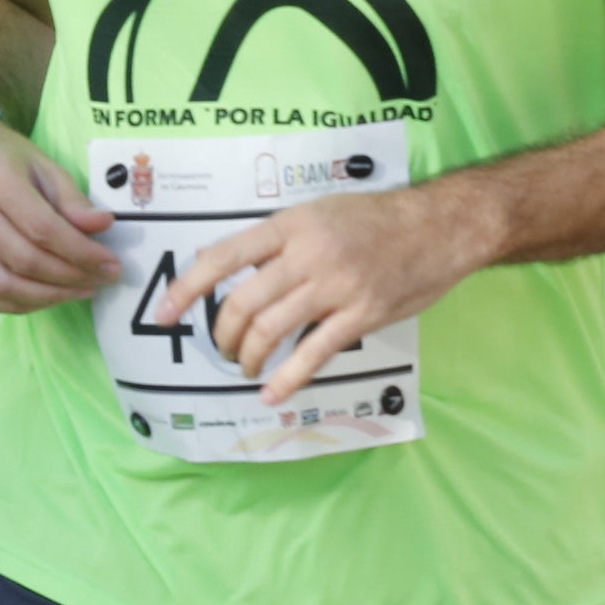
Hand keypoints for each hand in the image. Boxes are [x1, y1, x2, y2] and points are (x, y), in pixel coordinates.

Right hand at [0, 112, 115, 310]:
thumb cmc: (3, 156)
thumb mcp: (43, 164)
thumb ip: (71, 199)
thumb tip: (103, 227)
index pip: (42, 229)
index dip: (81, 253)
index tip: (111, 265)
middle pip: (23, 261)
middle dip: (70, 278)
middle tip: (101, 281)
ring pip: (0, 286)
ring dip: (46, 297)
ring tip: (78, 291)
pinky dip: (16, 305)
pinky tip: (44, 297)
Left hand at [161, 187, 482, 405]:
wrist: (440, 225)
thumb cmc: (377, 218)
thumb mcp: (320, 211)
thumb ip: (280, 239)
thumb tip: (234, 268)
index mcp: (290, 225)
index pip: (223, 257)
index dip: (187, 288)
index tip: (164, 314)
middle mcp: (308, 254)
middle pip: (243, 303)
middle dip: (223, 334)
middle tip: (223, 348)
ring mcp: (336, 286)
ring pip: (272, 330)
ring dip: (250, 357)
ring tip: (246, 367)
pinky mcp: (362, 314)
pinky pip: (314, 352)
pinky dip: (288, 378)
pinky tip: (274, 393)